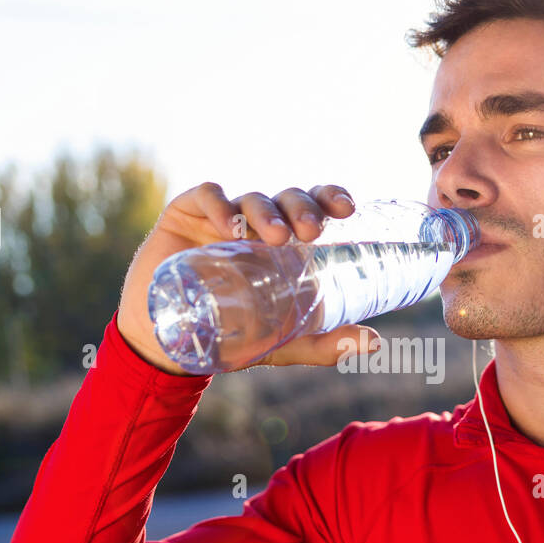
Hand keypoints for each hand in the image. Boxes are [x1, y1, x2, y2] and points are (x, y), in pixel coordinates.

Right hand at [116, 182, 380, 374]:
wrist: (168, 346)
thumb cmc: (231, 337)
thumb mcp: (282, 344)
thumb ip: (325, 345)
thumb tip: (374, 343)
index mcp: (286, 243)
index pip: (313, 206)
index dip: (330, 197)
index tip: (347, 209)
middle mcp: (257, 224)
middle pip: (287, 198)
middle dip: (302, 207)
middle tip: (311, 232)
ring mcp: (221, 218)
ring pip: (251, 198)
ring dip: (267, 211)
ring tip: (276, 237)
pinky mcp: (186, 215)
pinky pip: (206, 196)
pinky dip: (220, 205)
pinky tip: (230, 225)